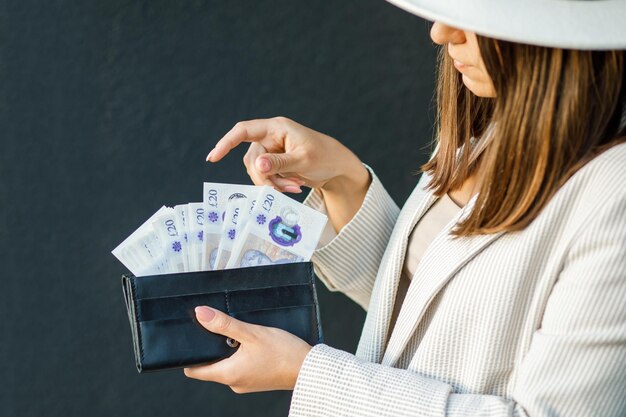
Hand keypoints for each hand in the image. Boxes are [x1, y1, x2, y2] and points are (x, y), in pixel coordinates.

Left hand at [183, 306, 311, 392]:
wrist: (309, 368)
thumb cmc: (283, 353)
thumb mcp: (251, 333)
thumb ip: (225, 324)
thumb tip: (201, 314)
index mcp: (228, 374)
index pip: (194, 370)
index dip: (191, 354)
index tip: (194, 337)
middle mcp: (234, 382)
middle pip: (212, 365)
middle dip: (214, 347)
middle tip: (222, 328)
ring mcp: (246, 383)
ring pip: (228, 364)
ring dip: (231, 349)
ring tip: (242, 334)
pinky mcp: (257, 380)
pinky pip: (242, 366)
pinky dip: (243, 354)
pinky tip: (254, 343)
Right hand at [207, 117, 371, 231]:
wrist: (338, 167)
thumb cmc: (325, 157)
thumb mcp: (303, 160)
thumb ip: (279, 163)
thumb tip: (256, 165)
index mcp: (276, 127)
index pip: (244, 131)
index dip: (226, 143)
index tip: (213, 158)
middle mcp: (271, 137)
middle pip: (251, 160)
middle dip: (264, 178)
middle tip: (281, 191)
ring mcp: (272, 151)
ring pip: (258, 172)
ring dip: (273, 184)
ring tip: (294, 187)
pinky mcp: (275, 164)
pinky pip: (266, 178)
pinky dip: (278, 185)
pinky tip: (295, 186)